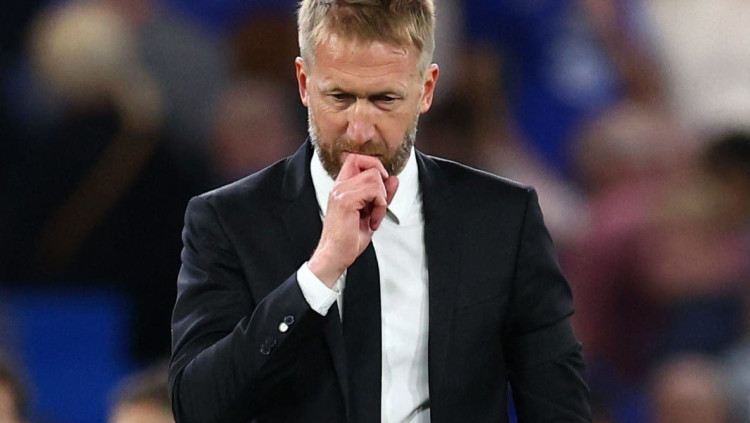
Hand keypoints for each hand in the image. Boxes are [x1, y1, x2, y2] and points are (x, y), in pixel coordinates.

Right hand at [308, 153, 398, 286]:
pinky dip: (380, 207)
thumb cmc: (349, 239)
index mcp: (342, 187)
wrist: (335, 256)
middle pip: (370, 165)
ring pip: (375, 177)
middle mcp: (339, 186)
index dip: (373, 165)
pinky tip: (372, 221)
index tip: (380, 186)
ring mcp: (341, 191)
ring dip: (382, 199)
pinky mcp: (346, 200)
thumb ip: (382, 195)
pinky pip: (375, 192)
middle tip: (379, 204)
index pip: (356, 158)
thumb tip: (393, 179)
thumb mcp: (370, 213)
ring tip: (374, 216)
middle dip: (382, 183)